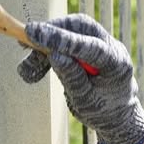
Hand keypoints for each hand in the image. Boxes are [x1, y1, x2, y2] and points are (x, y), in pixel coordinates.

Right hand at [18, 14, 143, 143]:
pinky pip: (68, 37)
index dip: (61, 39)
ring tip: (26, 69)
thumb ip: (72, 78)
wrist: (116, 116)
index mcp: (117, 65)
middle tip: (25, 44)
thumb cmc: (103, 112)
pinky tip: (34, 63)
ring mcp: (103, 43)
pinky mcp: (91, 43)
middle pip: (80, 27)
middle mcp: (113, 47)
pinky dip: (49, 48)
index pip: (90, 46)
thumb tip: (54, 54)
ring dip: (45, 44)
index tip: (34, 33)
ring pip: (71, 30)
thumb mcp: (85, 102)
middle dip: (51, 32)